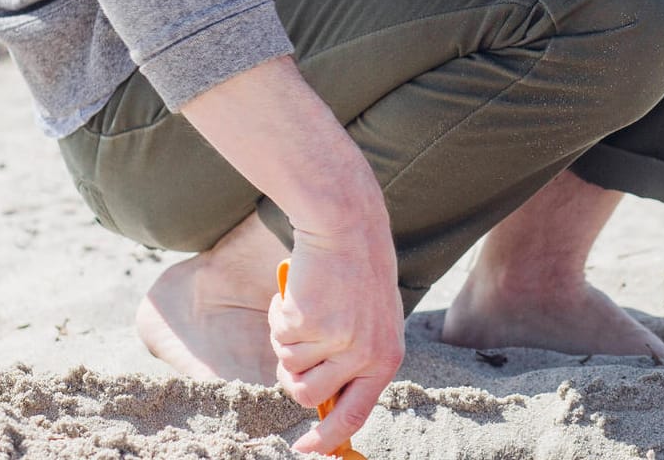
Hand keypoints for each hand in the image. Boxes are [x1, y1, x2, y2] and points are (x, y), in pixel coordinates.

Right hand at [271, 224, 403, 453]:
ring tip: (307, 307)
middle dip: (292, 376)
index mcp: (386, 357)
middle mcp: (365, 354)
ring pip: (288, 367)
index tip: (305, 450)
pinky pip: (277, 337)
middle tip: (296, 343)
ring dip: (286, 341)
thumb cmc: (357, 273)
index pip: (355, 415)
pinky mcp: (308, 323)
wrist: (346, 227)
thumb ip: (353, 360)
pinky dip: (279, 315)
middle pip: (308, 396)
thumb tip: (323, 404)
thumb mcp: (371, 321)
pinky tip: (299, 291)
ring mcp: (336, 340)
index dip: (327, 439)